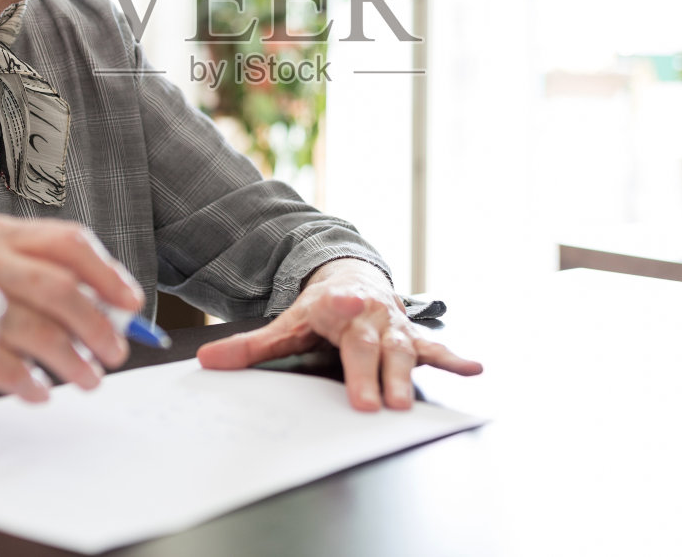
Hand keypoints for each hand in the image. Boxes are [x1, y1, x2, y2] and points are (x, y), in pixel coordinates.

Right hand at [0, 211, 143, 402]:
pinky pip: (2, 359)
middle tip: (114, 352)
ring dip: (71, 360)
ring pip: (37, 326)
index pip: (68, 241)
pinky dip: (28, 380)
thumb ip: (45, 280)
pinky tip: (39, 391)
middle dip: (97, 325)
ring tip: (87, 379)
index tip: (131, 303)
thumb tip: (110, 310)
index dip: (108, 273)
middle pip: (60, 287)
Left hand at [195, 258, 482, 410]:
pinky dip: (454, 358)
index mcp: (335, 305)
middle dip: (372, 373)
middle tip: (374, 403)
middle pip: (370, 345)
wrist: (354, 277)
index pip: (337, 308)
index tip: (348, 305)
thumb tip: (207, 362)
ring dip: (405, 376)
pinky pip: (434, 348)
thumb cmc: (320, 309)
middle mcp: (369, 313)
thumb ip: (250, 347)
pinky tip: (473, 368)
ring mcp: (394, 324)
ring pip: (402, 350)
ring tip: (405, 404)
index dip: (344, 307)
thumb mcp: (285, 323)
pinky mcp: (412, 336)